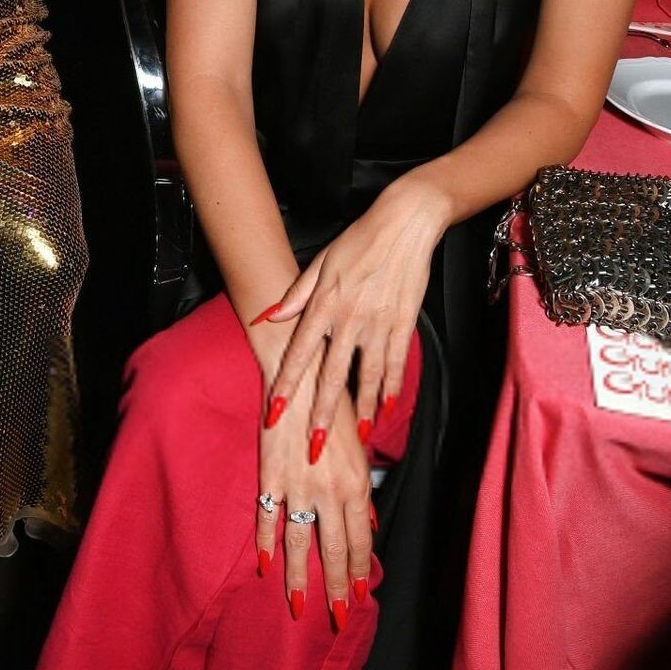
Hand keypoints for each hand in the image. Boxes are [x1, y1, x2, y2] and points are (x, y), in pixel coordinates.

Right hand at [250, 321, 373, 624]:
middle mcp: (330, 493)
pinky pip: (266, 518)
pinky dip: (264, 543)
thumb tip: (366, 524)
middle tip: (336, 618)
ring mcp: (298, 488)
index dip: (358, 572)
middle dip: (335, 589)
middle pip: (333, 552)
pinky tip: (264, 566)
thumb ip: (361, 489)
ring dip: (301, 579)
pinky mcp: (269, 478)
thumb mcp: (358, 445)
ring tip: (301, 606)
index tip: (358, 598)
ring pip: (300, 544)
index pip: (359, 542)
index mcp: (357, 485)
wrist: (298, 375)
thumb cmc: (333, 404)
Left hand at [263, 173, 449, 444]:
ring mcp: (378, 323)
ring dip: (362, 411)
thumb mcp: (320, 263)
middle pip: (332, 375)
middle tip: (314, 445)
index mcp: (324, 303)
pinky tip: (388, 409)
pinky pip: (396, 362)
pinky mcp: (403, 323)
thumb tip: (266, 317)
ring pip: (368, 376)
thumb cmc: (358, 241)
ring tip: (357, 438)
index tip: (274, 412)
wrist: (403, 224)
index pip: (299, 352)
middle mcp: (349, 318)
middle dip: (322, 414)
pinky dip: (392, 388)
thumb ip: (295, 295)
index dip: (286, 385)